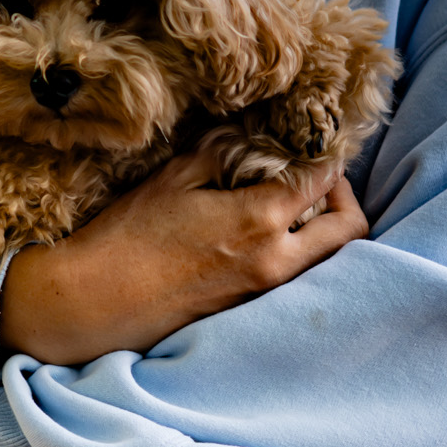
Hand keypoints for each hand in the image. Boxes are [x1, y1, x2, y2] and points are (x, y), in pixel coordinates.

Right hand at [0, 145, 367, 367]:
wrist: (96, 304)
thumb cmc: (127, 237)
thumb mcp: (173, 178)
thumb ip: (222, 153)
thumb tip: (251, 137)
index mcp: (261, 219)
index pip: (325, 179)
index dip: (327, 153)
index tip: (313, 141)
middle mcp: (276, 259)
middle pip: (349, 228)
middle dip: (344, 195)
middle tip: (317, 177)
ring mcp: (267, 290)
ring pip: (330, 257)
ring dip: (324, 227)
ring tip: (292, 205)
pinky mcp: (251, 309)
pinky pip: (300, 277)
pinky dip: (299, 252)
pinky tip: (263, 235)